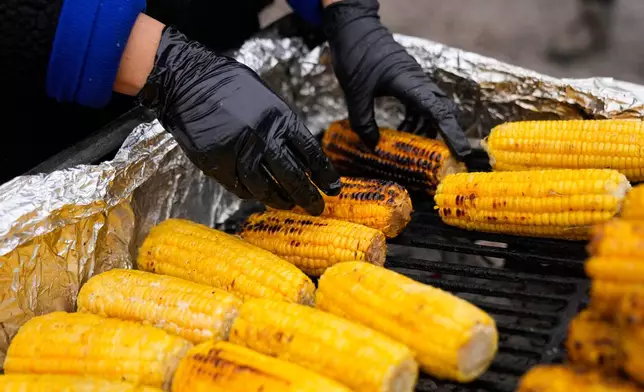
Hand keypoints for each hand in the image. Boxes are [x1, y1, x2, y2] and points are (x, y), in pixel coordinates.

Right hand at [138, 27, 340, 214]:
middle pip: (292, 176)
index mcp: (280, 117)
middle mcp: (263, 137)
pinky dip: (251, 194)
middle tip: (317, 208)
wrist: (187, 82)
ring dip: (280, 200)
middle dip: (307, 196)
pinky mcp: (217, 164)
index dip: (324, 173)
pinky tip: (260, 196)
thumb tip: (298, 153)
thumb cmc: (227, 84)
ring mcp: (239, 153)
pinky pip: (239, 187)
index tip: (333, 188)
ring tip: (289, 205)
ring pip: (265, 187)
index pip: (310, 152)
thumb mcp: (265, 97)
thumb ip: (281, 124)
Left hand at [322, 0, 470, 161]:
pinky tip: (403, 132)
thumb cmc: (356, 54)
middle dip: (447, 134)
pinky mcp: (407, 82)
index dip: (452, 134)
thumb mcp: (355, 92)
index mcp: (411, 83)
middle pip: (442, 111)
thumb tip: (372, 145)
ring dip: (427, 130)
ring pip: (431, 109)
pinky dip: (415, 121)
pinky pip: (419, 105)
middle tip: (448, 157)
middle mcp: (418, 82)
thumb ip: (363, 120)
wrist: (354, 28)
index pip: (438, 112)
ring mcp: (414, 81)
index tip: (463, 151)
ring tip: (416, 149)